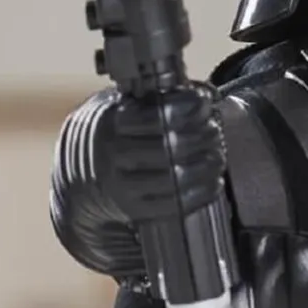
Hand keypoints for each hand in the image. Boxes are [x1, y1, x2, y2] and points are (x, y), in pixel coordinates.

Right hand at [97, 85, 225, 224]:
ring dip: (205, 167)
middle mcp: (115, 154)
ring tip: (217, 157)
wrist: (90, 173)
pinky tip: (214, 181)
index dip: (184, 109)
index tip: (202, 103)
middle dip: (200, 138)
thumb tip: (201, 98)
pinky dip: (202, 193)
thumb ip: (158, 102)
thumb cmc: (123, 136)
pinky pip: (175, 204)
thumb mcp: (128, 111)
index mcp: (113, 124)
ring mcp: (123, 185)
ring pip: (174, 178)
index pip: (154, 116)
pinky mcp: (135, 209)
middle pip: (168, 147)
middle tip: (214, 132)